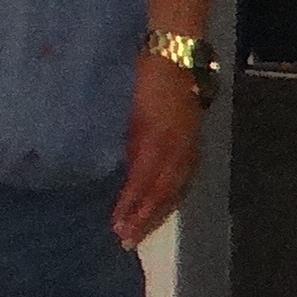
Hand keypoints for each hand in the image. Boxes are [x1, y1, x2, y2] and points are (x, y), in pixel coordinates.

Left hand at [115, 50, 205, 247]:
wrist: (171, 56)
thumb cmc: (137, 79)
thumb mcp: (122, 110)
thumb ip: (119, 141)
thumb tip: (105, 171)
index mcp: (155, 140)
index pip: (142, 182)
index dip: (129, 206)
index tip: (114, 226)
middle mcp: (175, 148)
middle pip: (160, 192)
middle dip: (142, 217)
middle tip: (124, 240)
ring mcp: (187, 146)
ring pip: (173, 188)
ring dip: (156, 213)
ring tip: (139, 231)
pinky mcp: (191, 143)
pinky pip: (182, 177)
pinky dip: (170, 196)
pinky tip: (159, 207)